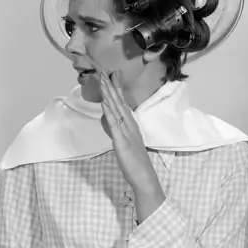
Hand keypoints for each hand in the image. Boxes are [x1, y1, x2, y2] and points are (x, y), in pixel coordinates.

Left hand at [99, 71, 159, 191]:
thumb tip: (107, 117)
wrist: (144, 176)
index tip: (111, 76)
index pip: (122, 103)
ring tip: (102, 80)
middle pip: (119, 102)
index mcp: (131, 124)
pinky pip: (114, 124)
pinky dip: (109, 112)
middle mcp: (130, 125)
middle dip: (111, 86)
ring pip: (116, 109)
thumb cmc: (135, 161)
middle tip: (104, 71)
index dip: (116, 89)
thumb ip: (115, 128)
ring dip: (109, 94)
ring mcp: (126, 131)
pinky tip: (104, 103)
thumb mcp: (123, 141)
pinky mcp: (122, 141)